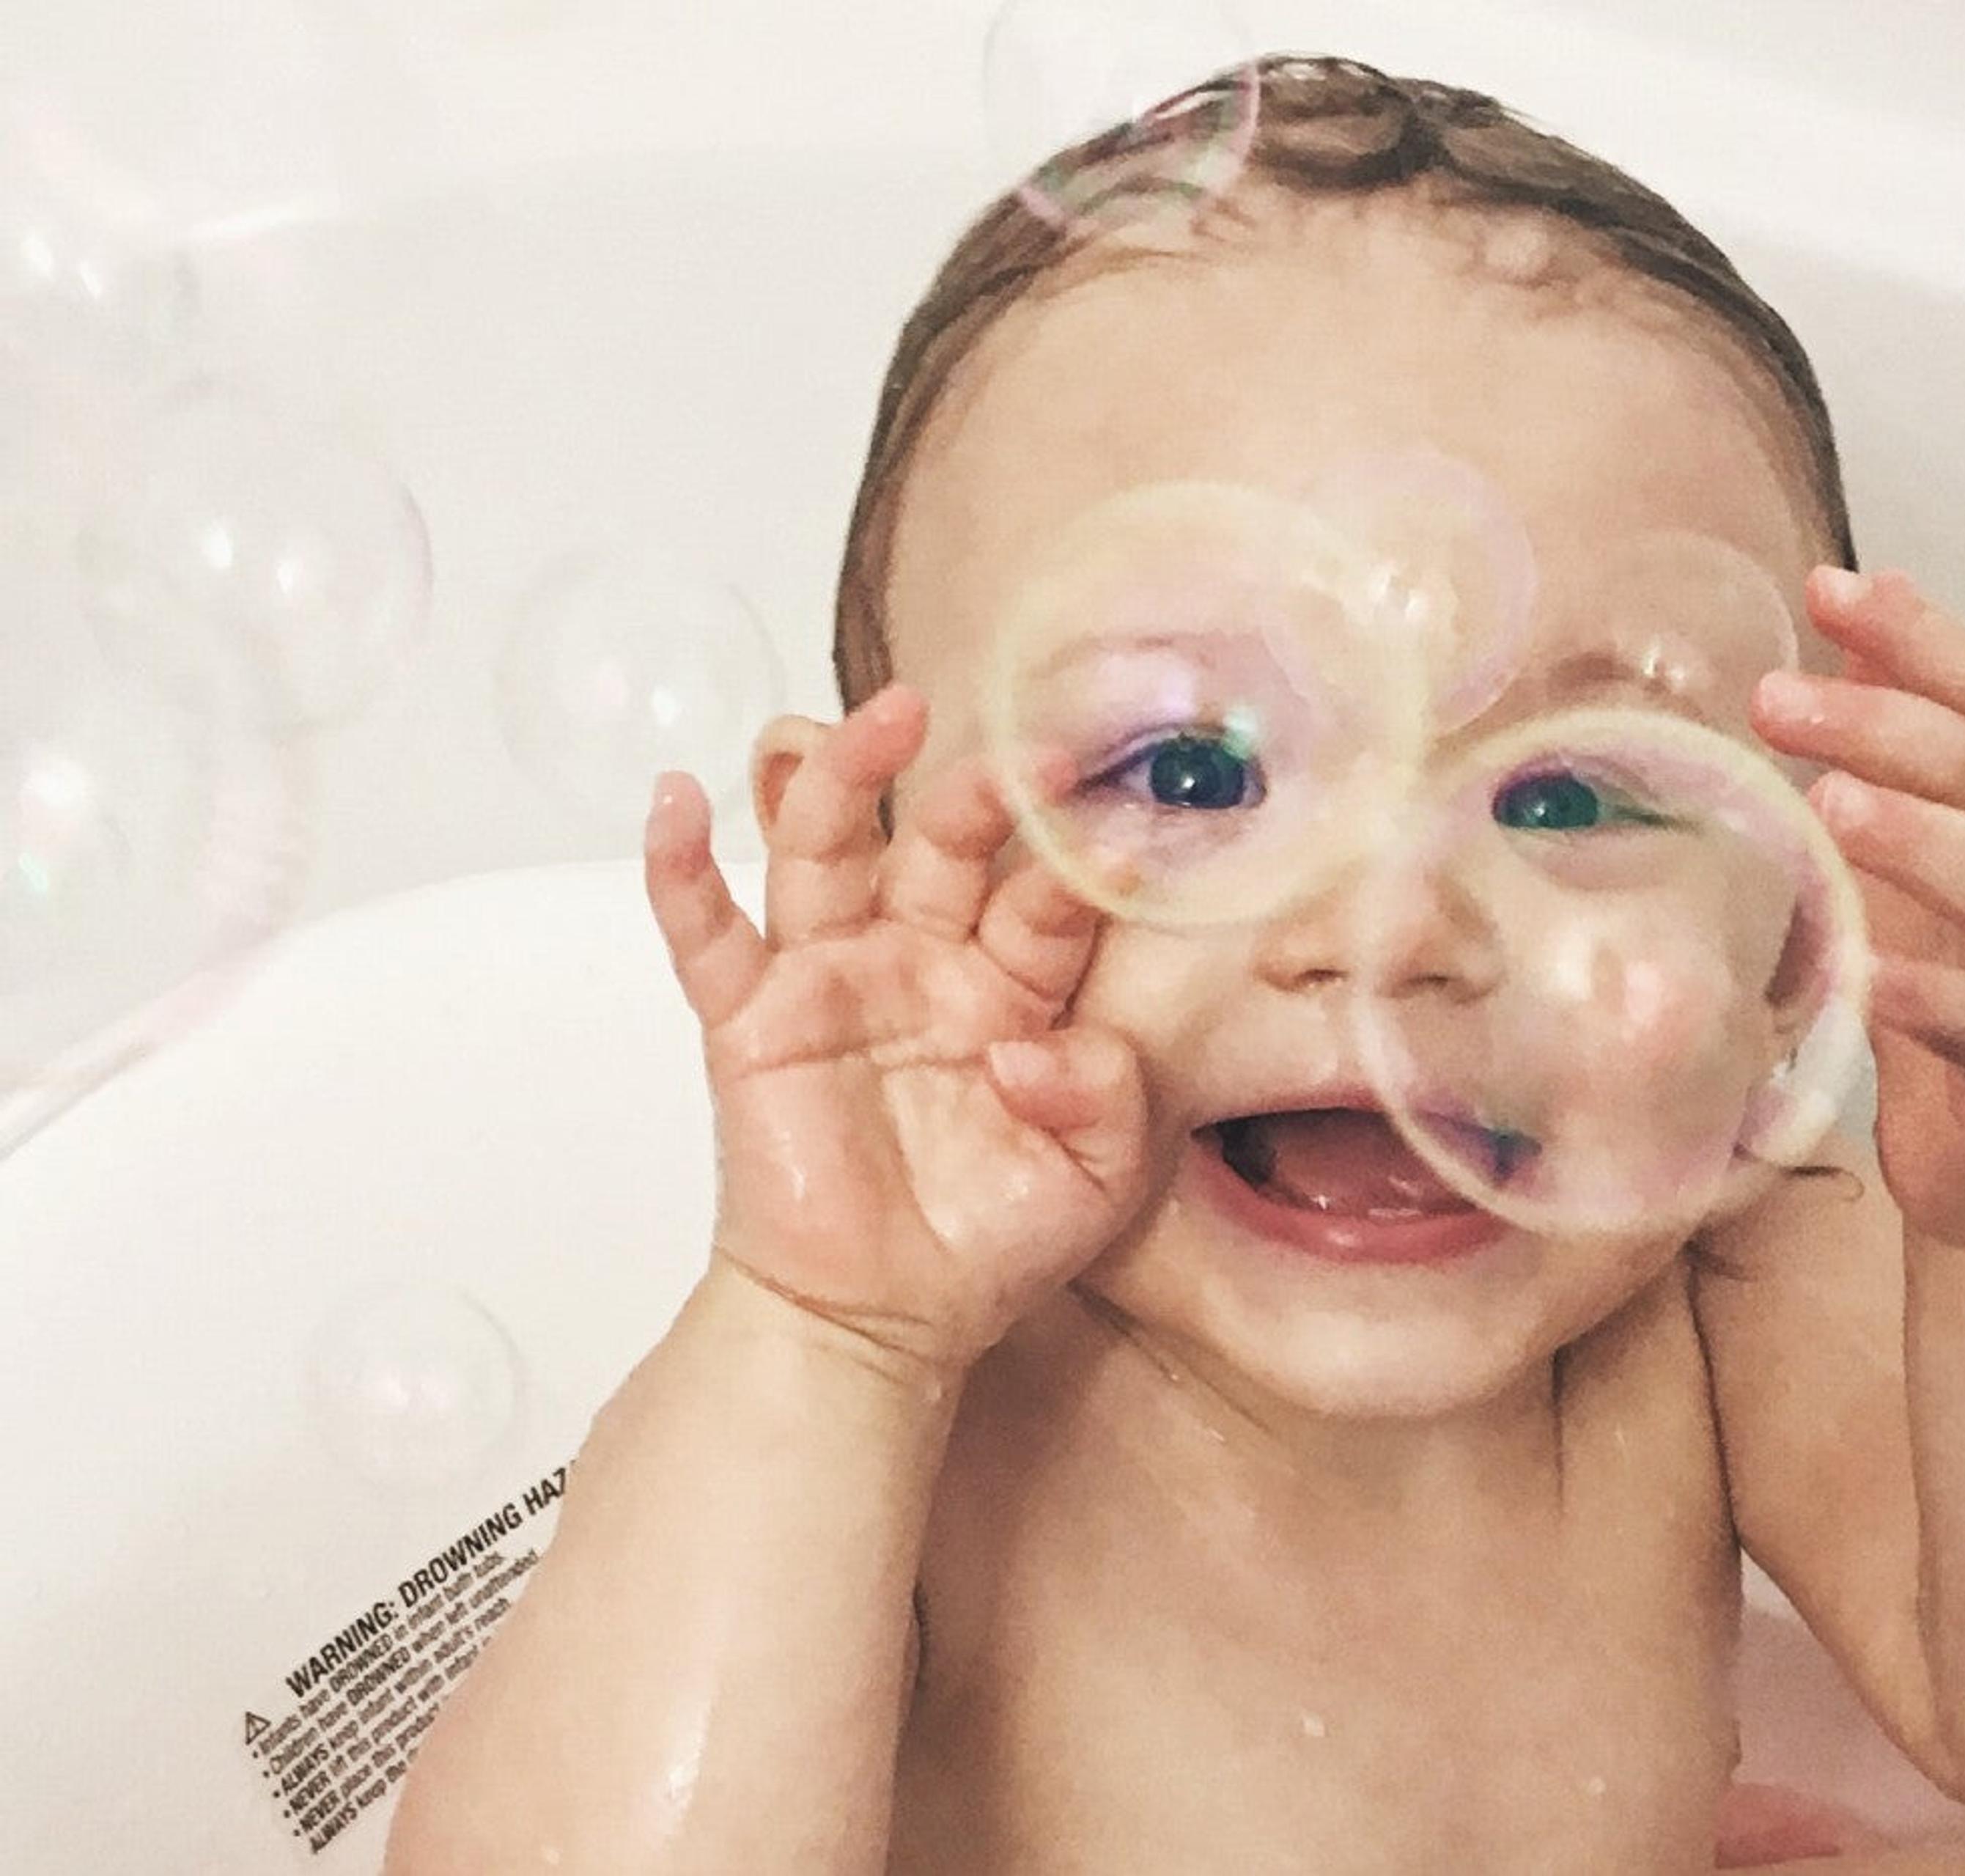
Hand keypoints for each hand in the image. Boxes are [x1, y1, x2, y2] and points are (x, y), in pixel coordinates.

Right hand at [642, 684, 1150, 1372]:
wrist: (879, 1322)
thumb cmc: (988, 1242)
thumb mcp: (1096, 1177)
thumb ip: (1107, 1095)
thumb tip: (1031, 1049)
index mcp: (1012, 983)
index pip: (1044, 899)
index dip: (1079, 869)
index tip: (1120, 844)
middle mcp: (921, 958)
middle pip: (939, 846)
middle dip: (974, 796)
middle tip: (1020, 762)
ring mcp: (831, 979)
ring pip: (826, 851)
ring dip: (844, 777)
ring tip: (883, 718)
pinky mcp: (751, 1020)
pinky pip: (704, 933)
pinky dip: (680, 867)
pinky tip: (678, 801)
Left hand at [1750, 569, 1964, 1246]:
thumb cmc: (1957, 984)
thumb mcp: (1921, 857)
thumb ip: (1899, 747)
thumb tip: (1849, 620)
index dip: (1919, 638)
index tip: (1830, 589)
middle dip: (1887, 728)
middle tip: (1776, 701)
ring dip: (1921, 841)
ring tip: (1829, 806)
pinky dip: (1927, 995)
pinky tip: (1864, 975)